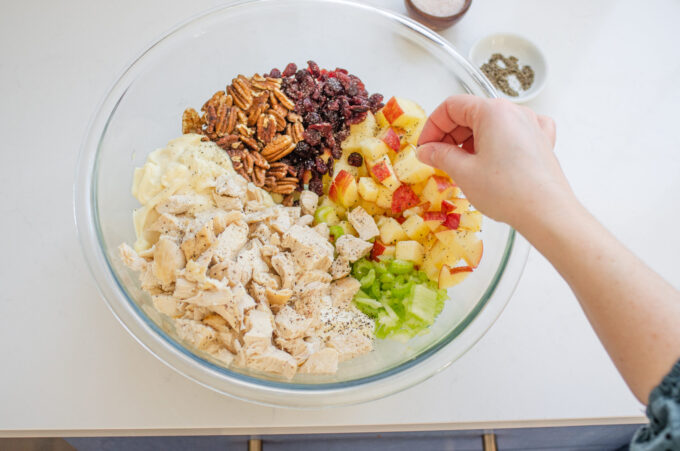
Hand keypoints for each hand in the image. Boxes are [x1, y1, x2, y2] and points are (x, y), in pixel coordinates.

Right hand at [417, 95, 572, 229]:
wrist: (546, 213)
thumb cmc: (508, 191)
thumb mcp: (463, 172)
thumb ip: (440, 155)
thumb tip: (426, 150)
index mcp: (493, 111)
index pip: (451, 107)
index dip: (433, 126)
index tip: (425, 147)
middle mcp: (514, 112)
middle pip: (471, 113)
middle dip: (450, 135)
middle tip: (437, 159)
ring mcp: (531, 125)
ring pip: (491, 124)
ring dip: (470, 140)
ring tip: (461, 165)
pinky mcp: (541, 142)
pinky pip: (514, 132)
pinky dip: (498, 141)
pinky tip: (494, 155)